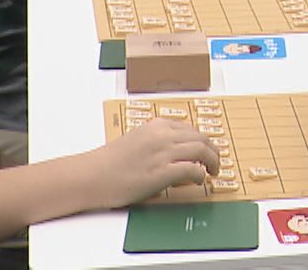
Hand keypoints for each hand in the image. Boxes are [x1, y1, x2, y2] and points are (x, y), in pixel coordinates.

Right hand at [89, 119, 218, 208]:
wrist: (92, 175)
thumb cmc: (110, 162)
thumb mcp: (137, 142)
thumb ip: (157, 143)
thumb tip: (176, 153)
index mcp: (156, 126)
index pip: (190, 129)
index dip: (202, 140)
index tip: (206, 150)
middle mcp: (162, 135)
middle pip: (200, 137)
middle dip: (212, 150)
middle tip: (215, 162)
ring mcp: (162, 153)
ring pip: (201, 150)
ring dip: (212, 161)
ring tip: (212, 171)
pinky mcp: (161, 172)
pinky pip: (192, 169)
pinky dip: (200, 174)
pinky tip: (198, 180)